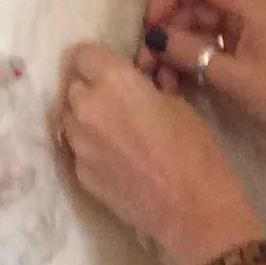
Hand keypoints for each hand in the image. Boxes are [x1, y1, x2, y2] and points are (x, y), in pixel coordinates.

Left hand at [56, 42, 262, 264]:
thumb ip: (146, 87)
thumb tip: (139, 82)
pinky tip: (115, 160)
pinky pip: (77, 148)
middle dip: (91, 90)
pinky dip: (91, 148)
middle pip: (74, 86)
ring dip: (87, 119)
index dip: (97, 61)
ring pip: (70, 118)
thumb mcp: (178, 104)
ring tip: (114, 133)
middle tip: (117, 104)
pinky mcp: (78, 173)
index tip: (111, 71)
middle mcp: (86, 106)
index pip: (82, 54)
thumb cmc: (195, 151)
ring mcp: (77, 142)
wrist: (192, 210)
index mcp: (113, 80)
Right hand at [141, 0, 265, 175]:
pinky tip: (173, 89)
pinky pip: (206, 57)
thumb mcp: (238, 79)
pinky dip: (187, 69)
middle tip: (145, 63)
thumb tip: (155, 37)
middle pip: (195, 8)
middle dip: (167, 31)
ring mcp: (244, 44)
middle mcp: (246, 19)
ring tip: (158, 83)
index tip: (151, 24)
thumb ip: (194, 55)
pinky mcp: (241, 67)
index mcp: (253, 9)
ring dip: (174, 54)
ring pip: (197, 35)